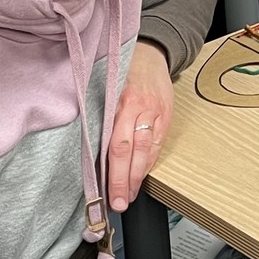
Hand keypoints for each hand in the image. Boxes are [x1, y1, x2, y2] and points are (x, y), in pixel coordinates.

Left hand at [108, 40, 172, 211]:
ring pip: (147, 151)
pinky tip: (142, 176)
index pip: (115, 145)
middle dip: (124, 181)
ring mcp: (156, 113)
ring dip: (138, 177)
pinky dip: (149, 162)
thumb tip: (91, 153)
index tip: (103, 192)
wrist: (151, 54)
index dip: (111, 172)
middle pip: (130, 152)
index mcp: (119, 102)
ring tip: (129, 196)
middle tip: (118, 203)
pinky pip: (158, 145)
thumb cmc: (123, 73)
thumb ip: (101, 118)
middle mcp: (139, 108)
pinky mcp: (167, 116)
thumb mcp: (106, 90)